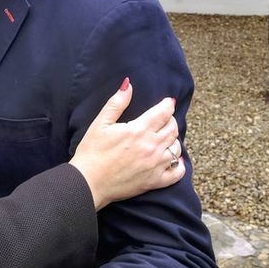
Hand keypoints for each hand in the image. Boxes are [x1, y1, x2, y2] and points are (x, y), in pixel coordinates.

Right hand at [69, 79, 184, 209]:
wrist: (88, 182)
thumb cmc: (91, 151)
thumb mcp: (100, 123)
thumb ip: (116, 103)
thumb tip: (128, 84)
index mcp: (138, 130)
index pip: (163, 113)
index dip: (168, 105)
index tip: (168, 102)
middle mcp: (151, 146)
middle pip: (173, 128)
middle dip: (171, 120)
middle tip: (164, 119)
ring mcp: (155, 165)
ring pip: (176, 148)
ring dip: (173, 140)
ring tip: (165, 137)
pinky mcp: (154, 181)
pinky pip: (177, 173)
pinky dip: (180, 165)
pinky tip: (175, 160)